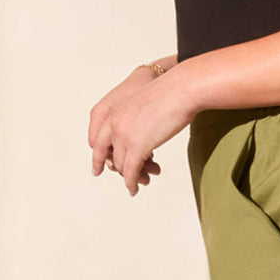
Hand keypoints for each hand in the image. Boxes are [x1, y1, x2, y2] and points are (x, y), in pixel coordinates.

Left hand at [88, 63, 194, 195]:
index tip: (98, 168)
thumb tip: (142, 133)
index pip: (98, 139)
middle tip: (127, 179)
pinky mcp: (136, 146)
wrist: (181, 89)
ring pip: (120, 165)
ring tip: (140, 184)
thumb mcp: (144, 103)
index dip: (98, 156)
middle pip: (109, 154)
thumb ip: (137, 116)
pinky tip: (134, 189)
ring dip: (130, 177)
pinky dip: (131, 183)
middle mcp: (114, 122)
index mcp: (114, 110)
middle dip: (118, 169)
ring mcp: (123, 135)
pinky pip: (130, 171)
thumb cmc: (172, 93)